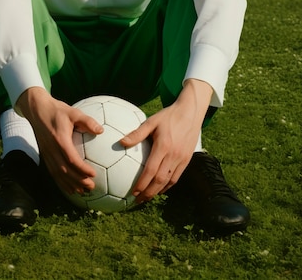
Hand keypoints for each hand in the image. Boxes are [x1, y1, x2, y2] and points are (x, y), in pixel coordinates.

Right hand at [17, 87, 103, 194]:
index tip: (94, 174)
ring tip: (82, 192)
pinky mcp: (44, 155)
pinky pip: (52, 172)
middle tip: (91, 187)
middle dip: (77, 181)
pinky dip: (61, 182)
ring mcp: (46, 153)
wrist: (37, 109)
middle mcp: (51, 149)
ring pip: (57, 174)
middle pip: (64, 170)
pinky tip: (69, 188)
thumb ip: (87, 121)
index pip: (71, 159)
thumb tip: (101, 130)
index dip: (82, 169)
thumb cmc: (57, 110)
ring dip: (69, 184)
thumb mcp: (73, 112)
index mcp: (59, 139)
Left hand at [120, 79, 212, 203]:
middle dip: (148, 193)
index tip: (133, 192)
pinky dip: (168, 185)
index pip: (151, 170)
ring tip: (147, 197)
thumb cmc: (168, 116)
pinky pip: (177, 177)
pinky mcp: (187, 159)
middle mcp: (174, 155)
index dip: (142, 184)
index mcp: (163, 146)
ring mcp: (182, 158)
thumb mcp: (151, 121)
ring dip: (157, 192)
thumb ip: (137, 134)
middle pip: (160, 180)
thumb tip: (121, 142)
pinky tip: (160, 188)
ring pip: (169, 181)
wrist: (190, 112)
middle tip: (138, 200)